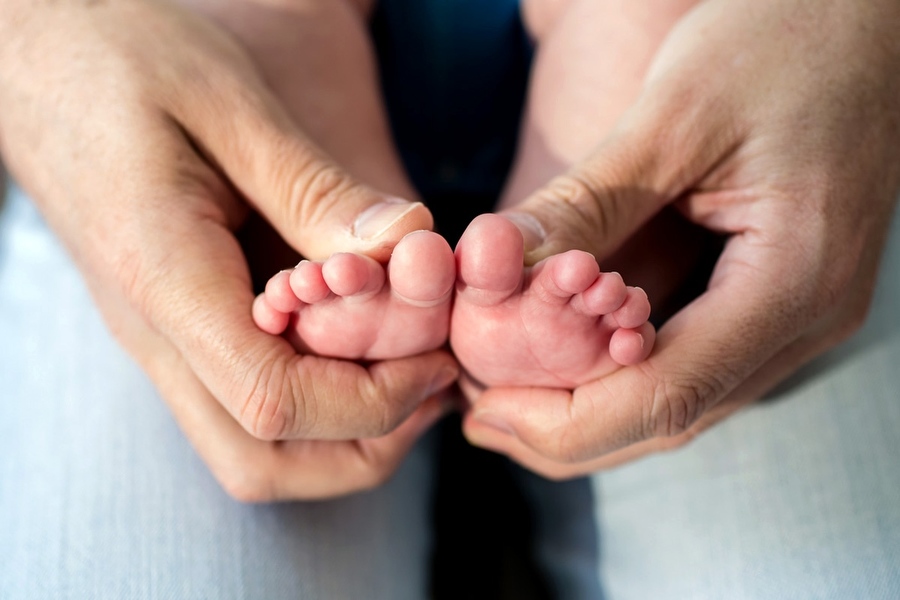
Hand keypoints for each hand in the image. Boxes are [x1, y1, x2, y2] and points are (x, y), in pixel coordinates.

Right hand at [0, 0, 456, 498]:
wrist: (39, 58)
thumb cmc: (120, 58)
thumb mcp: (227, 104)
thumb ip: (314, 188)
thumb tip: (408, 242)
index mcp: (166, 281)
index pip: (275, 402)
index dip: (374, 397)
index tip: (437, 353)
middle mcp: (156, 334)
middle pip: (261, 460)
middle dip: (366, 442)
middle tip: (433, 378)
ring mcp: (160, 338)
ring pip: (250, 448)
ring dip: (342, 434)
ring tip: (409, 367)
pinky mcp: (175, 325)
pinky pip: (245, 401)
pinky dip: (318, 399)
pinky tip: (363, 341)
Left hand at [463, 0, 899, 477]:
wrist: (867, 22)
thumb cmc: (783, 40)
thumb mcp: (674, 116)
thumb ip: (590, 201)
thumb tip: (497, 263)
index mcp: (792, 281)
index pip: (665, 395)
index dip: (563, 420)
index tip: (481, 411)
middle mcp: (809, 320)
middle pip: (673, 418)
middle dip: (566, 429)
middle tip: (477, 416)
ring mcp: (801, 315)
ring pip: (685, 404)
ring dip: (591, 411)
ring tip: (506, 398)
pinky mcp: (782, 298)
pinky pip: (698, 366)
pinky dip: (624, 378)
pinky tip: (569, 362)